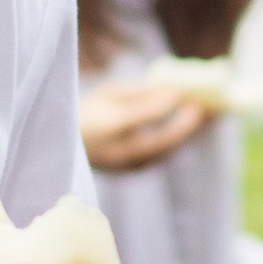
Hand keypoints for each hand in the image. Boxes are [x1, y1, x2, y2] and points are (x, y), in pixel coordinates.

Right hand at [79, 78, 214, 173]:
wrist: (62, 147)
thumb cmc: (87, 111)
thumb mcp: (108, 94)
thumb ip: (139, 93)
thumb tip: (171, 91)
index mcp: (106, 127)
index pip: (143, 115)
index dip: (166, 103)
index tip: (182, 91)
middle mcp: (116, 151)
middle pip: (159, 142)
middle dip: (184, 126)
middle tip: (199, 109)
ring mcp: (122, 166)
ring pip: (162, 154)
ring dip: (182, 137)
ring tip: (199, 119)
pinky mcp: (128, 172)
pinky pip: (157, 158)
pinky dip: (172, 145)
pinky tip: (183, 131)